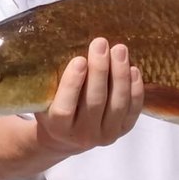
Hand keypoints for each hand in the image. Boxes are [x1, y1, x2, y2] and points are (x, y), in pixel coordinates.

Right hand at [35, 38, 143, 154]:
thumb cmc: (51, 107)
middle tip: (100, 43)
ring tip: (119, 50)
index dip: (72, 84)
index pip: (65, 108)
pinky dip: (135, 89)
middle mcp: (82, 135)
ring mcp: (105, 135)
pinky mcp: (123, 131)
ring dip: (120, 75)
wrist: (66, 136)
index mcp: (57, 128)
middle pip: (95, 102)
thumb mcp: (43, 98)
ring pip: (117, 105)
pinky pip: (132, 110)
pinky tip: (133, 69)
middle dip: (100, 70)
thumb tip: (60, 45)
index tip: (79, 60)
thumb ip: (50, 81)